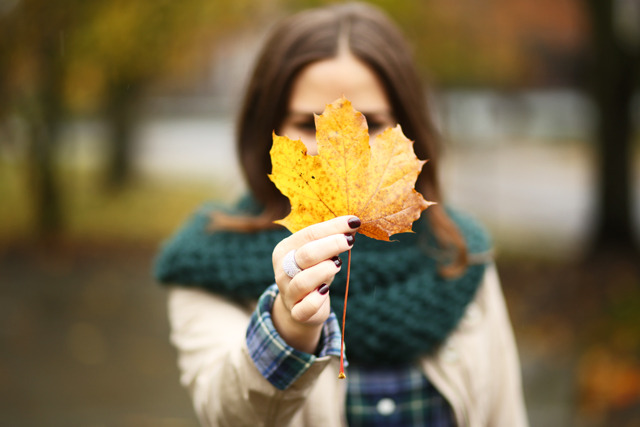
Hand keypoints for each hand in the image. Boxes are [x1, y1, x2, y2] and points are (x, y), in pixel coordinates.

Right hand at [271, 216, 359, 352]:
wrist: (300, 307)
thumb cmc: (313, 273)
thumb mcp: (319, 254)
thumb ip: (331, 240)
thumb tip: (353, 223)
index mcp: (284, 249)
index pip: (309, 234)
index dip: (333, 227)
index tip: (354, 221)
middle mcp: (282, 270)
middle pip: (307, 254)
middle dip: (332, 245)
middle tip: (349, 241)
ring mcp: (287, 292)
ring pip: (304, 281)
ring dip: (325, 270)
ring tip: (338, 264)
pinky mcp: (296, 312)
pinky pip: (306, 307)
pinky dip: (317, 299)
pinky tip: (326, 291)